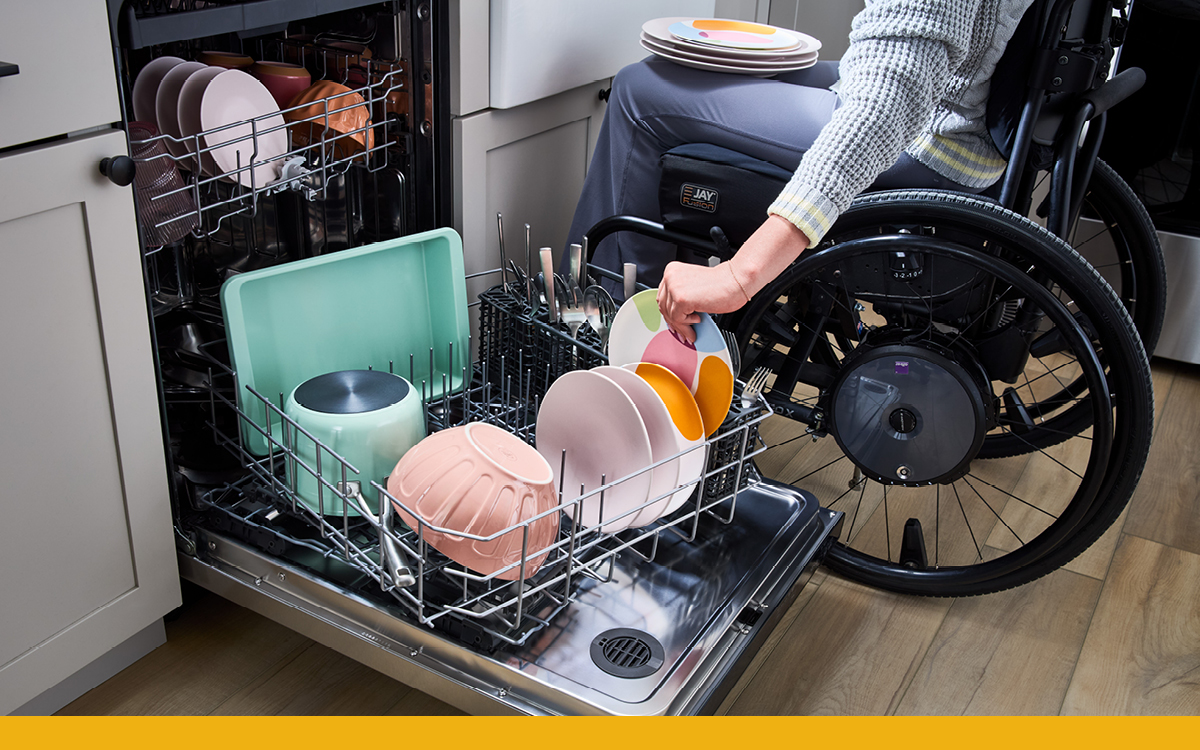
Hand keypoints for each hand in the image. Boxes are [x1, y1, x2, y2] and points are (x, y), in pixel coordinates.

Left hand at [656, 215, 811, 342]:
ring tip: (692, 330)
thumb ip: (681, 296)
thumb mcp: (693, 287)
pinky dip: (687, 325)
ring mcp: (674, 287)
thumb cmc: (721, 284)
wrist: (735, 281)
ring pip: (670, 315)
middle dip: (674, 322)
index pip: (663, 297)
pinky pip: (678, 319)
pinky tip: (698, 320)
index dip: (670, 312)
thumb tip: (674, 316)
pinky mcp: (681, 298)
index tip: (676, 322)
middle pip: (664, 306)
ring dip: (682, 326)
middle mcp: (670, 276)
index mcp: (672, 271)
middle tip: (684, 331)